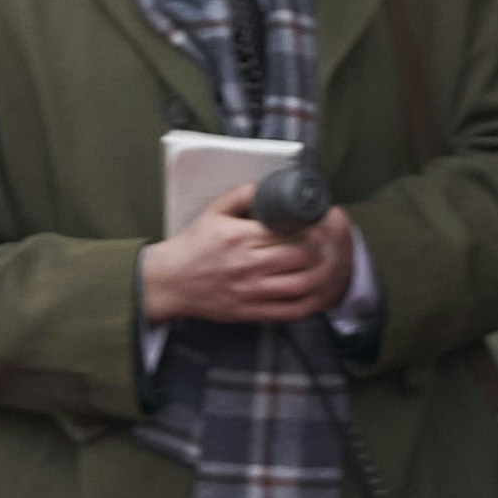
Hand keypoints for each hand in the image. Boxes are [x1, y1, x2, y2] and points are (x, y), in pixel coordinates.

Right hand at [139, 206, 354, 328]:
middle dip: (322, 249)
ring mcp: (251, 291)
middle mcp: (247, 265)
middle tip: (327, 243)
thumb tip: (268, 186)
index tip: (319, 224)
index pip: (291, 232)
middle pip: (302, 257)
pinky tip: (317, 292)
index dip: (313, 228)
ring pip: (303, 284)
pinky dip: (312, 302)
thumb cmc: (193, 248)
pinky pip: (292, 311)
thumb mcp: (212, 213)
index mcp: (239, 237)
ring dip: (322, 275)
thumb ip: (241, 196)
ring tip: (325, 265)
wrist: (170, 282)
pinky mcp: (252, 312)